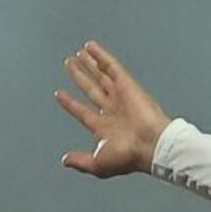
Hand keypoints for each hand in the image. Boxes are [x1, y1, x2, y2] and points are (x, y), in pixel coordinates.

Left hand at [54, 42, 173, 177]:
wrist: (151, 144)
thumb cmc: (129, 157)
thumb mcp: (99, 164)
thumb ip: (81, 161)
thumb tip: (65, 160)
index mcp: (106, 128)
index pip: (83, 112)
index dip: (70, 103)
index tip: (59, 94)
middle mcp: (113, 110)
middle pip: (92, 89)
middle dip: (81, 77)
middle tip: (70, 64)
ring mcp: (120, 96)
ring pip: (101, 76)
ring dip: (89, 64)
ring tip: (78, 54)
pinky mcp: (127, 85)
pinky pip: (111, 66)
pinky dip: (101, 56)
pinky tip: (90, 47)